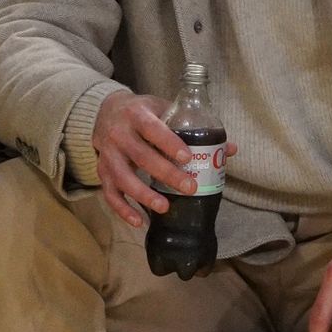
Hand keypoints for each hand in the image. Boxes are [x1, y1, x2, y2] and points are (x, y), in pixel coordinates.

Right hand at [92, 91, 237, 227]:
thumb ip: (192, 128)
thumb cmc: (142, 112)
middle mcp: (118, 134)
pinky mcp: (102, 171)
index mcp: (136, 115)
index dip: (169, 143)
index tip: (188, 158)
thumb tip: (229, 149)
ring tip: (165, 207)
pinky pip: (110, 193)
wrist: (105, 112)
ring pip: (123, 177)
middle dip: (166, 173)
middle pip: (141, 156)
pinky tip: (139, 221)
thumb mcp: (164, 110)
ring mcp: (107, 154)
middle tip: (190, 188)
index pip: (152, 129)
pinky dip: (122, 209)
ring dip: (143, 194)